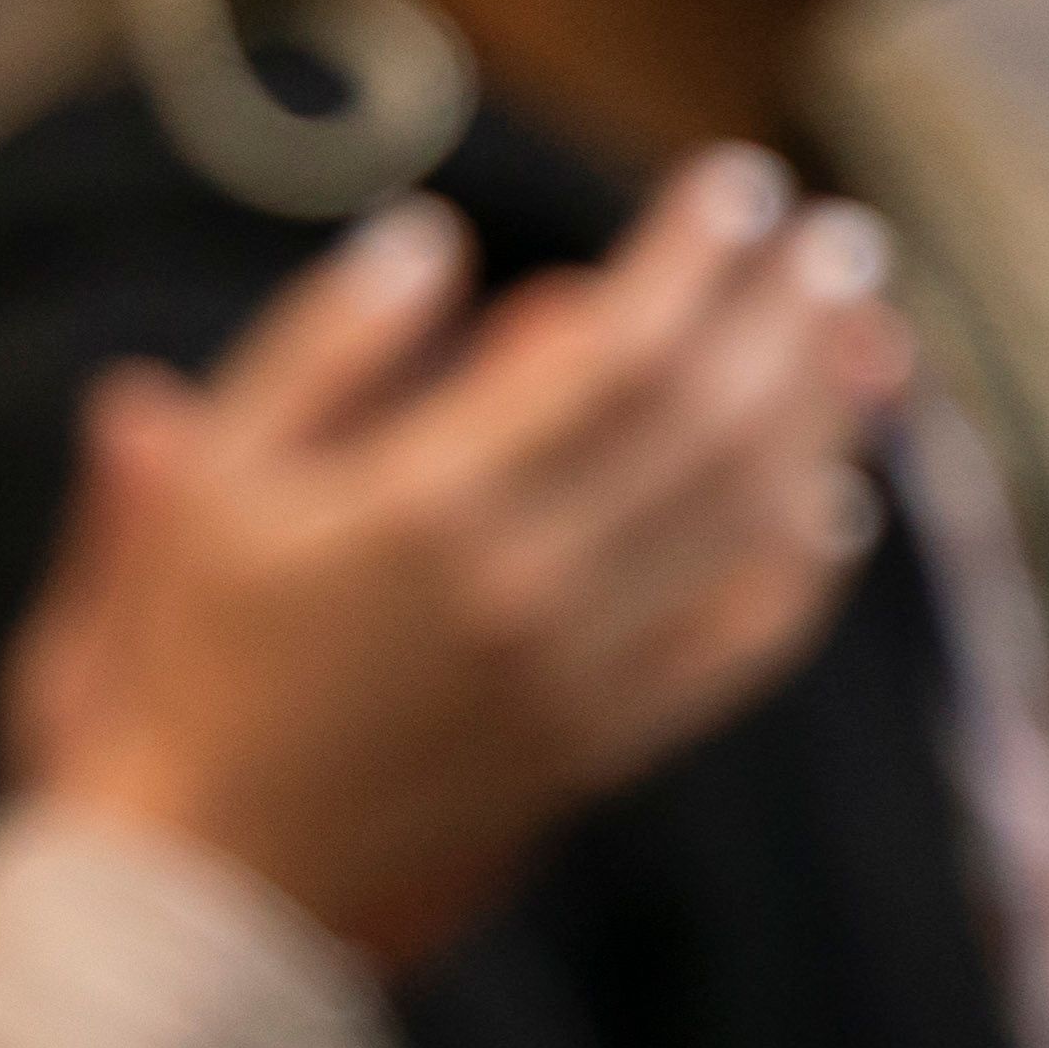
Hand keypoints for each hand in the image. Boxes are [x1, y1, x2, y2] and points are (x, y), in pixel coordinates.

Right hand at [2, 147, 906, 981]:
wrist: (205, 863)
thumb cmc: (186, 652)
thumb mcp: (210, 476)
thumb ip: (320, 349)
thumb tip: (433, 240)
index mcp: (425, 505)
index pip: (615, 352)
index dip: (694, 260)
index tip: (736, 184)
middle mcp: (525, 587)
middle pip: (709, 424)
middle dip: (788, 318)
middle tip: (837, 238)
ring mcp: (576, 675)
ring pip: (748, 526)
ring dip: (821, 421)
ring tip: (862, 336)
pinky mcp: (600, 744)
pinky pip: (740, 648)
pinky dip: (802, 571)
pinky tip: (830, 505)